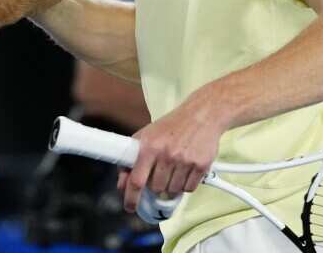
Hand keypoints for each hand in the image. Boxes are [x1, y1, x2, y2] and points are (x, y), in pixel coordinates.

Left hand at [116, 94, 227, 213]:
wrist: (201, 115)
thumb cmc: (170, 127)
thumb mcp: (145, 137)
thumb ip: (130, 161)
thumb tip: (121, 184)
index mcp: (149, 147)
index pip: (136, 180)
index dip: (131, 197)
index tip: (130, 207)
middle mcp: (166, 154)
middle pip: (156, 188)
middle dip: (155, 186)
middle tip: (159, 174)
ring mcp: (185, 161)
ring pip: (173, 190)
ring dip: (171, 186)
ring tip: (173, 169)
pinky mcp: (201, 165)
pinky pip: (189, 188)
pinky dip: (186, 184)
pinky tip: (185, 170)